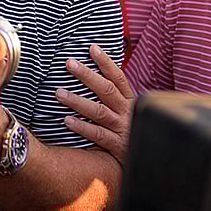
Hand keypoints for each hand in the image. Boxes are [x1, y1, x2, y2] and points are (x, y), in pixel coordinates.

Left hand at [56, 44, 134, 164]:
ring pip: (99, 112)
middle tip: (69, 63)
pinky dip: (83, 127)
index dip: (106, 62)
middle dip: (87, 75)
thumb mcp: (130, 113)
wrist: (152, 162)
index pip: (118, 78)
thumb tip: (94, 78)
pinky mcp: (118, 147)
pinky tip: (67, 121)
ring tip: (59, 93)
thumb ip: (116, 99)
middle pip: (107, 90)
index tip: (92, 48)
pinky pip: (98, 135)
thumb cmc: (133, 133)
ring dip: (78, 101)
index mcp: (131, 102)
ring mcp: (123, 129)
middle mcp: (127, 112)